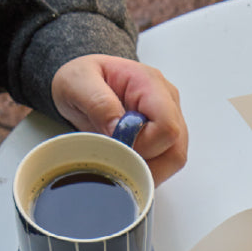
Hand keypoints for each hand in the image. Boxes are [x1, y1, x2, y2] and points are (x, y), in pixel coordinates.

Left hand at [51, 54, 187, 183]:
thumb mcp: (77, 81)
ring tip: (120, 159)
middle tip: (117, 157)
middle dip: (144, 163)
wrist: (83, 85)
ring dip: (146, 170)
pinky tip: (127, 161)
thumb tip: (119, 129)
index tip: (117, 144)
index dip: (143, 146)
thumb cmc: (82, 80)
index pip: (166, 128)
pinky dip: (146, 170)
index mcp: (150, 83)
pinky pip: (166, 165)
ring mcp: (172, 121)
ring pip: (173, 161)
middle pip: (175, 150)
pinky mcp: (167, 139)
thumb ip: (98, 103)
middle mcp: (168, 102)